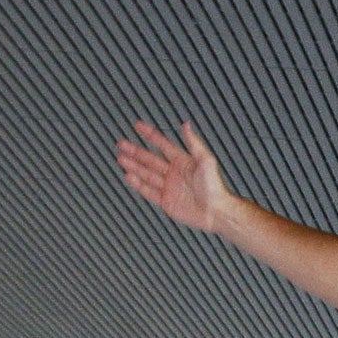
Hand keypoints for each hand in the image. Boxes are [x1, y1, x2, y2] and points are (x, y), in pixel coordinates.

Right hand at [115, 120, 232, 231]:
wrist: (216, 212)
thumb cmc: (215, 187)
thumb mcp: (206, 161)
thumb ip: (194, 143)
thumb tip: (187, 125)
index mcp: (183, 162)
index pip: (162, 144)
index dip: (150, 135)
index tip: (138, 126)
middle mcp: (174, 173)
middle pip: (150, 159)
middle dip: (136, 151)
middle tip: (122, 144)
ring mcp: (169, 187)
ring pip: (147, 174)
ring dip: (134, 166)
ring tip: (121, 158)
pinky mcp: (166, 201)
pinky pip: (149, 191)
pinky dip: (138, 184)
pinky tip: (129, 176)